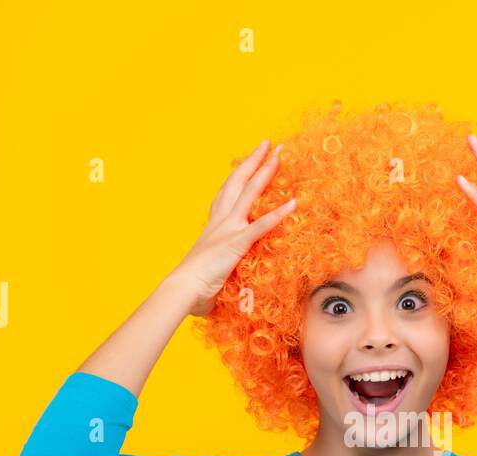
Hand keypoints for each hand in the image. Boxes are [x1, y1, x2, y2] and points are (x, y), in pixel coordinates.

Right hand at [171, 139, 296, 316]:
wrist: (183, 289)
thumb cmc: (195, 285)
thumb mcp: (213, 267)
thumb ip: (223, 263)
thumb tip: (229, 272)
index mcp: (215, 224)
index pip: (229, 192)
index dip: (240, 174)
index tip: (251, 158)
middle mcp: (222, 221)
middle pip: (239, 183)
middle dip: (254, 161)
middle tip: (269, 144)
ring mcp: (229, 230)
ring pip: (249, 194)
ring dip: (265, 173)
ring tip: (279, 157)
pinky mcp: (236, 244)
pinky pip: (261, 227)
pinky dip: (277, 215)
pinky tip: (293, 204)